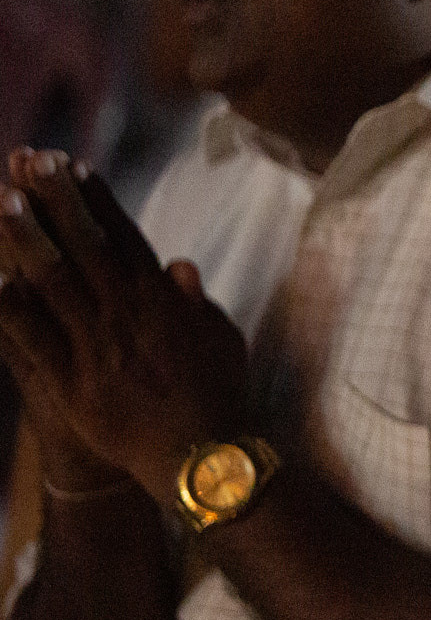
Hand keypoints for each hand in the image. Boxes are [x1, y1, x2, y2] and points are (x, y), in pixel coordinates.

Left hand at [0, 149, 251, 502]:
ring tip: (5, 201)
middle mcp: (129, 315)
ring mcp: (99, 346)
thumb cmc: (219, 398)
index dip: (96, 199)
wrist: (204, 458)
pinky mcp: (74, 383)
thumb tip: (180, 265)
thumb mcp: (221, 340)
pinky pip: (33, 338)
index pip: (124, 236)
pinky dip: (11, 308)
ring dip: (27, 238)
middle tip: (32, 161)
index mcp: (163, 301)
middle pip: (86, 244)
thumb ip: (196, 303)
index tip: (73, 165)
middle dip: (58, 200)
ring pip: (55, 280)